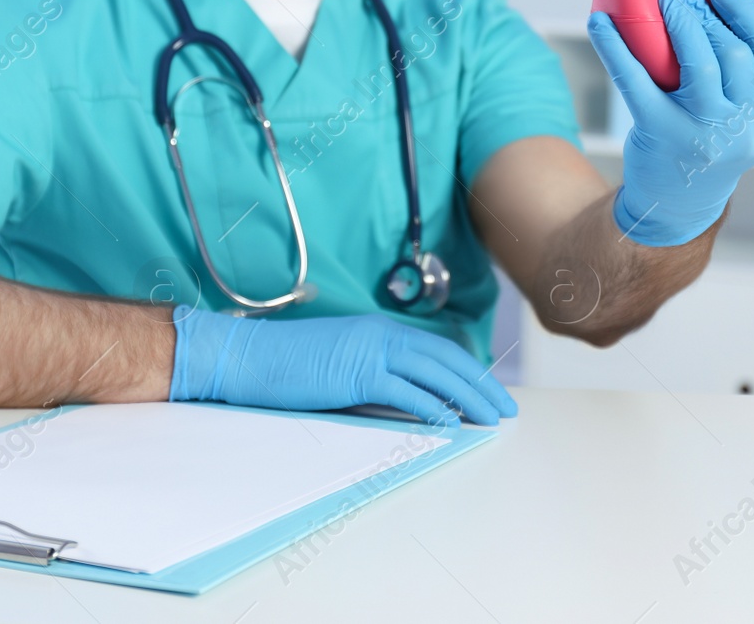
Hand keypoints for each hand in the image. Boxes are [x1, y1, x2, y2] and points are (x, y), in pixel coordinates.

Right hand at [169, 309, 516, 425]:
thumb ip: (373, 375)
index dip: (468, 371)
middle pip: (447, 360)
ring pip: (435, 374)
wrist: (246, 357)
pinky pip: (406, 393)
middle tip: (506, 409)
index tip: (488, 392)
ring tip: (491, 419)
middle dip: (481, 385)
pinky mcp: (357, 374)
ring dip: (469, 397)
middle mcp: (382, 334)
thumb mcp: (339, 364)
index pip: (437, 350)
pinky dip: (433, 408)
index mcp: (379, 330)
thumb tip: (408, 400)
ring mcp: (370, 351)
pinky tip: (452, 423)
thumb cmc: (286, 366)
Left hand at [588, 0, 753, 245]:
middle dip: (706, 17)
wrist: (676, 203)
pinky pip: (636, 79)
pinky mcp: (661, 132)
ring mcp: (705, 131)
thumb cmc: (710, 143)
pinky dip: (615, 46)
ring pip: (698, 61)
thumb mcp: (745, 117)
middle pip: (732, 52)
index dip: (747, 13)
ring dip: (678, 23)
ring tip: (662, 3)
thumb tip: (722, 5)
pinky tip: (599, 23)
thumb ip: (747, 76)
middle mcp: (746, 126)